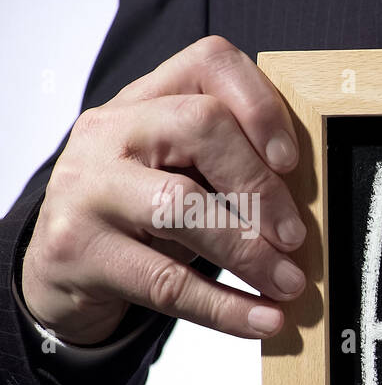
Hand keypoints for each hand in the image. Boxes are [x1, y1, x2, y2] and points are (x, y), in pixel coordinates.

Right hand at [21, 35, 305, 344]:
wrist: (62, 266)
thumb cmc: (145, 215)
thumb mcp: (186, 174)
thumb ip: (235, 167)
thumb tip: (315, 202)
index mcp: (145, 100)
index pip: (208, 64)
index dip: (260, 105)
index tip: (292, 161)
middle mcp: (109, 130)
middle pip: (199, 127)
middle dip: (260, 186)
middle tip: (295, 237)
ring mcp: (87, 186)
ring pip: (180, 205)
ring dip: (249, 251)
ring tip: (288, 283)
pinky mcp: (77, 248)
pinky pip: (164, 281)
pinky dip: (224, 307)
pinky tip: (262, 320)